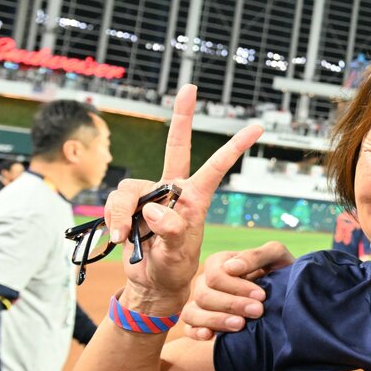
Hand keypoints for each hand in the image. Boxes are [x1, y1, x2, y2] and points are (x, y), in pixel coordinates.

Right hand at [103, 86, 261, 314]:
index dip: (235, 146)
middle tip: (189, 88)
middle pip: (175, 146)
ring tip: (126, 237)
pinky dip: (112, 219)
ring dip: (122, 213)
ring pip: (128, 189)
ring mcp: (149, 195)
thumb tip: (156, 209)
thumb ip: (172, 233)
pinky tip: (118, 237)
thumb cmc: (173, 269)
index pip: (216, 167)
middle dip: (181, 116)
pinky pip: (114, 202)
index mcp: (195, 198)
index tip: (257, 127)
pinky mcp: (128, 205)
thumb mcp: (178, 256)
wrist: (152, 283)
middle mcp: (173, 189)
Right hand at [179, 242, 294, 339]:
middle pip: (203, 295)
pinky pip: (189, 328)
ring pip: (192, 312)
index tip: (261, 295)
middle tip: (258, 311)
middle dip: (231, 304)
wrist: (287, 296)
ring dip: (215, 320)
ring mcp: (201, 304)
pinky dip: (197, 332)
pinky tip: (211, 336)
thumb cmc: (280, 272)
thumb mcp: (276, 257)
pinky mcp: (202, 323)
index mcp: (220, 263)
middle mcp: (206, 282)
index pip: (215, 275)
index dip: (236, 287)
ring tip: (240, 325)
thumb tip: (231, 268)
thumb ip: (256, 255)